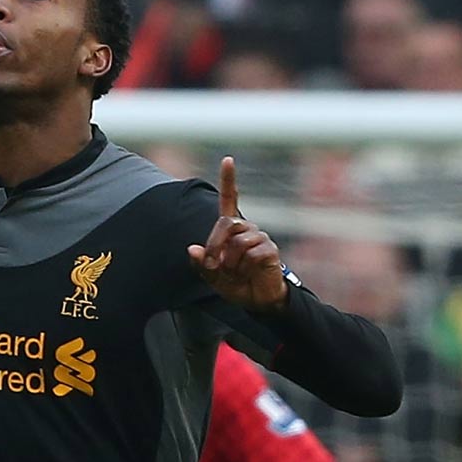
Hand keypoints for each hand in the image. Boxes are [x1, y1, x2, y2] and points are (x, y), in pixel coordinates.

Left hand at [187, 157, 287, 314]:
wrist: (257, 301)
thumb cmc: (235, 283)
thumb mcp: (211, 276)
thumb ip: (200, 263)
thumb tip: (192, 249)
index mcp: (231, 229)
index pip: (230, 200)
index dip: (229, 180)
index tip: (228, 160)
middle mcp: (247, 228)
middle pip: (226, 224)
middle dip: (215, 246)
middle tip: (215, 266)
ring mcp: (260, 237)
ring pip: (237, 242)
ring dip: (230, 263)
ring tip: (236, 273)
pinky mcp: (269, 250)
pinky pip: (251, 254)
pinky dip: (244, 268)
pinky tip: (249, 273)